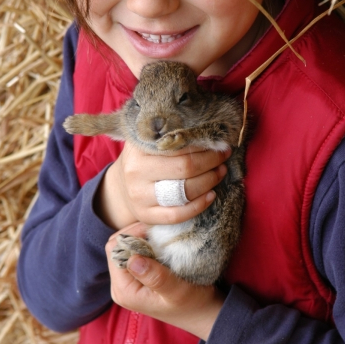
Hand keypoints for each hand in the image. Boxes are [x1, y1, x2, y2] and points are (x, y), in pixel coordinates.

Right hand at [95, 141, 230, 229]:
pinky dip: (198, 206)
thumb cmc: (143, 159)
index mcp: (138, 148)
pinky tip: (211, 196)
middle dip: (210, 162)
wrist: (120, 187)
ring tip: (220, 172)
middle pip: (184, 168)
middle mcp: (136, 172)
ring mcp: (140, 196)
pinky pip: (178, 214)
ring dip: (209, 181)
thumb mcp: (147, 140)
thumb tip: (204, 128)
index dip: (203, 144)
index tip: (219, 142)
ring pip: (183, 192)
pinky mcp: (146, 215)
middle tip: (223, 156)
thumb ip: (168, 133)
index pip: (178, 145)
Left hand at [105, 223, 224, 340]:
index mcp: (124, 291)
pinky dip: (146, 243)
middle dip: (134, 234)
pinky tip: (160, 243)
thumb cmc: (194, 304)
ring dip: (140, 237)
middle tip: (157, 230)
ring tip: (160, 236)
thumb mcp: (177, 291)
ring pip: (125, 247)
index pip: (115, 250)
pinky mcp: (137, 277)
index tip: (154, 229)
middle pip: (117, 247)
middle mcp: (121, 286)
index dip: (132, 235)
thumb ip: (155, 277)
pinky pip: (134, 252)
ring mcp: (129, 281)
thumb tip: (132, 260)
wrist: (204, 314)